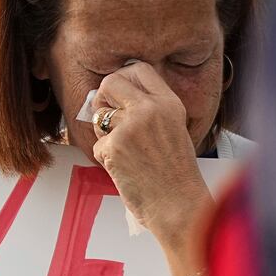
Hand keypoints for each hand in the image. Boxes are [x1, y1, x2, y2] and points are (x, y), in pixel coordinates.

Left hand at [88, 62, 212, 250]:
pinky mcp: (114, 147)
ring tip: (125, 152)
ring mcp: (130, 127)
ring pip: (100, 116)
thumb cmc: (175, 174)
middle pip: (111, 82)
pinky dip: (105, 158)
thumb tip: (113, 96)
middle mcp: (150, 109)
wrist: (178, 206)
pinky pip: (97, 144)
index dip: (123, 79)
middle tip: (108, 119)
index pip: (139, 69)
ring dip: (104, 134)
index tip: (119, 94)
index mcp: (169, 103)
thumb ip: (151, 110)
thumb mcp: (174, 129)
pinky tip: (124, 169)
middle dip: (103, 99)